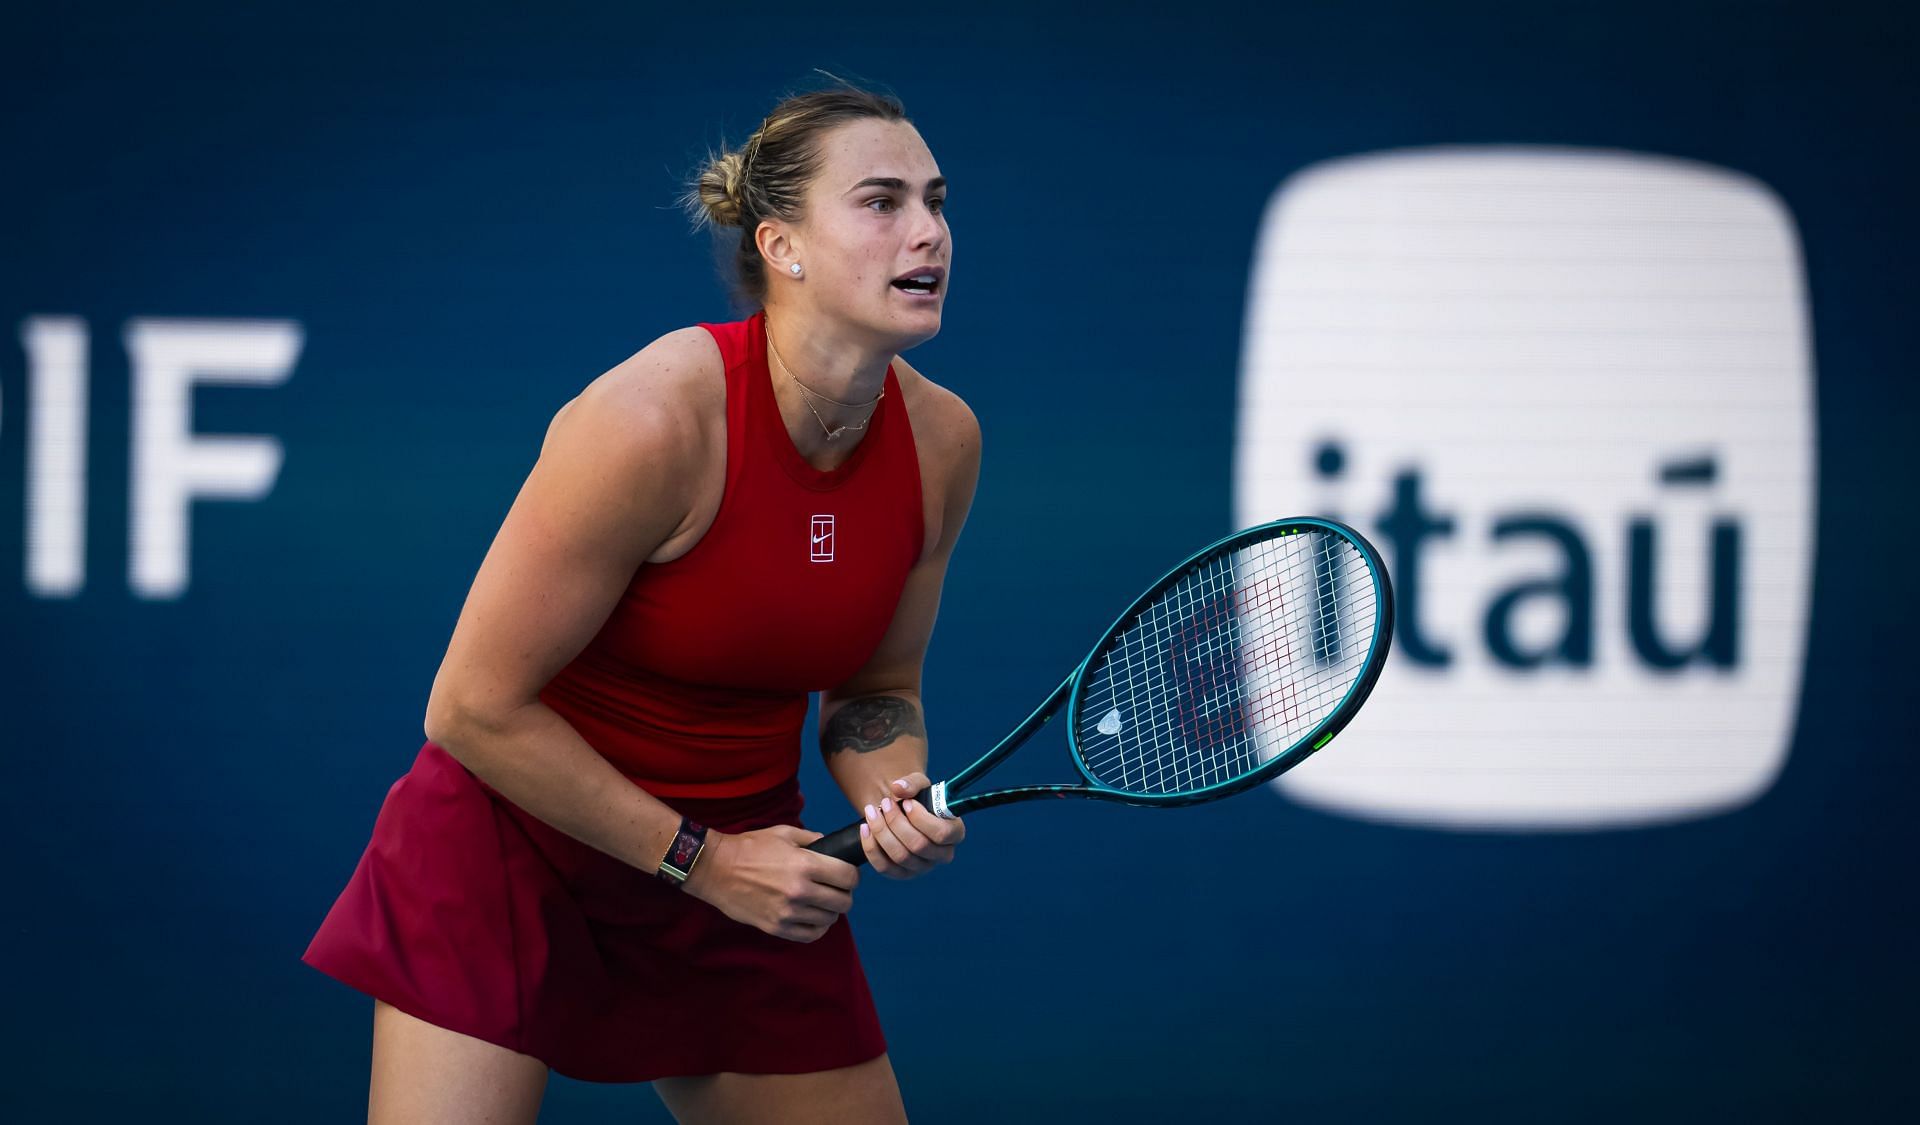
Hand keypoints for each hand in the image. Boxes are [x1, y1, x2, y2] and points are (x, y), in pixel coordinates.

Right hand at [682, 824, 858, 942]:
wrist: (716, 868)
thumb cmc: (750, 847)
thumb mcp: (784, 833)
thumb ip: (813, 840)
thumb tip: (832, 849)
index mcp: (805, 864)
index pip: (848, 877)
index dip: (852, 876)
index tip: (847, 875)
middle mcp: (800, 891)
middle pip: (843, 901)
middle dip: (845, 894)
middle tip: (836, 889)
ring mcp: (788, 912)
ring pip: (829, 919)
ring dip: (830, 911)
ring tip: (823, 903)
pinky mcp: (776, 927)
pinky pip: (810, 935)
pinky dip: (817, 928)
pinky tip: (813, 918)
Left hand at [860, 773, 966, 878]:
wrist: (902, 811)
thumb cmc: (917, 798)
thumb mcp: (919, 785)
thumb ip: (912, 783)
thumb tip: (898, 788)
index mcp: (954, 833)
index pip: (942, 833)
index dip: (921, 818)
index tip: (906, 802)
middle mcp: (942, 855)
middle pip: (918, 845)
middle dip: (896, 822)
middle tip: (885, 803)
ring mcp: (922, 867)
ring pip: (900, 857)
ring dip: (882, 832)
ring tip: (871, 812)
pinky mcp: (902, 874)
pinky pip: (884, 867)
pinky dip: (871, 847)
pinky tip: (865, 828)